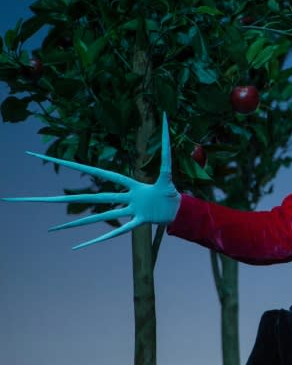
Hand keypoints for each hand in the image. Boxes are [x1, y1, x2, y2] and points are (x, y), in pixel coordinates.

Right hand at [3, 114, 179, 248]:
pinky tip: (80, 246)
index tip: (60, 160)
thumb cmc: (170, 191)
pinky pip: (118, 233)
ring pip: (102, 217)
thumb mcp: (167, 170)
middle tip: (39, 200)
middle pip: (95, 197)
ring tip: (54, 230)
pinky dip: (100, 239)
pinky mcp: (138, 223)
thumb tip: (164, 119)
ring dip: (78, 224)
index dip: (81, 167)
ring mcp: (129, 212)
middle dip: (67, 199)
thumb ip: (165, 148)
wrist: (179, 210)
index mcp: (129, 185)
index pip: (103, 173)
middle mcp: (124, 198)